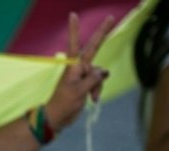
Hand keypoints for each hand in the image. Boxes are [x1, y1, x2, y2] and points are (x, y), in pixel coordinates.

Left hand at [45, 13, 114, 129]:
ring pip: (98, 73)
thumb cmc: (64, 103)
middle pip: (93, 50)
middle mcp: (78, 67)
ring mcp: (82, 75)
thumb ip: (93, 79)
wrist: (57, 118)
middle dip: (102, 35)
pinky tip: (93, 100)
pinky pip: (97, 82)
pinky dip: (97, 90)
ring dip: (98, 85)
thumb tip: (104, 72)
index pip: (75, 44)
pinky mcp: (85, 84)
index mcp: (73, 66)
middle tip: (110, 17)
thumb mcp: (79, 91)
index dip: (75, 30)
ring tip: (91, 97)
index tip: (72, 15)